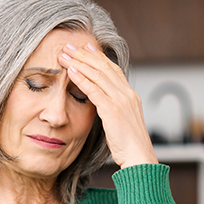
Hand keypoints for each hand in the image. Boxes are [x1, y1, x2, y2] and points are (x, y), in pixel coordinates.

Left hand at [57, 42, 157, 168]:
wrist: (140, 158)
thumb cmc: (130, 146)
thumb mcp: (123, 123)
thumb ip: (114, 110)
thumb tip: (104, 106)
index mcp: (131, 96)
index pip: (113, 69)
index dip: (98, 56)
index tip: (86, 47)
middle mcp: (127, 94)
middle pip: (104, 67)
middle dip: (85, 54)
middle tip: (69, 45)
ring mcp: (121, 101)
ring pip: (98, 75)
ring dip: (79, 62)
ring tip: (64, 55)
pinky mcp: (112, 110)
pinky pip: (94, 90)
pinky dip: (81, 79)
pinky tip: (70, 71)